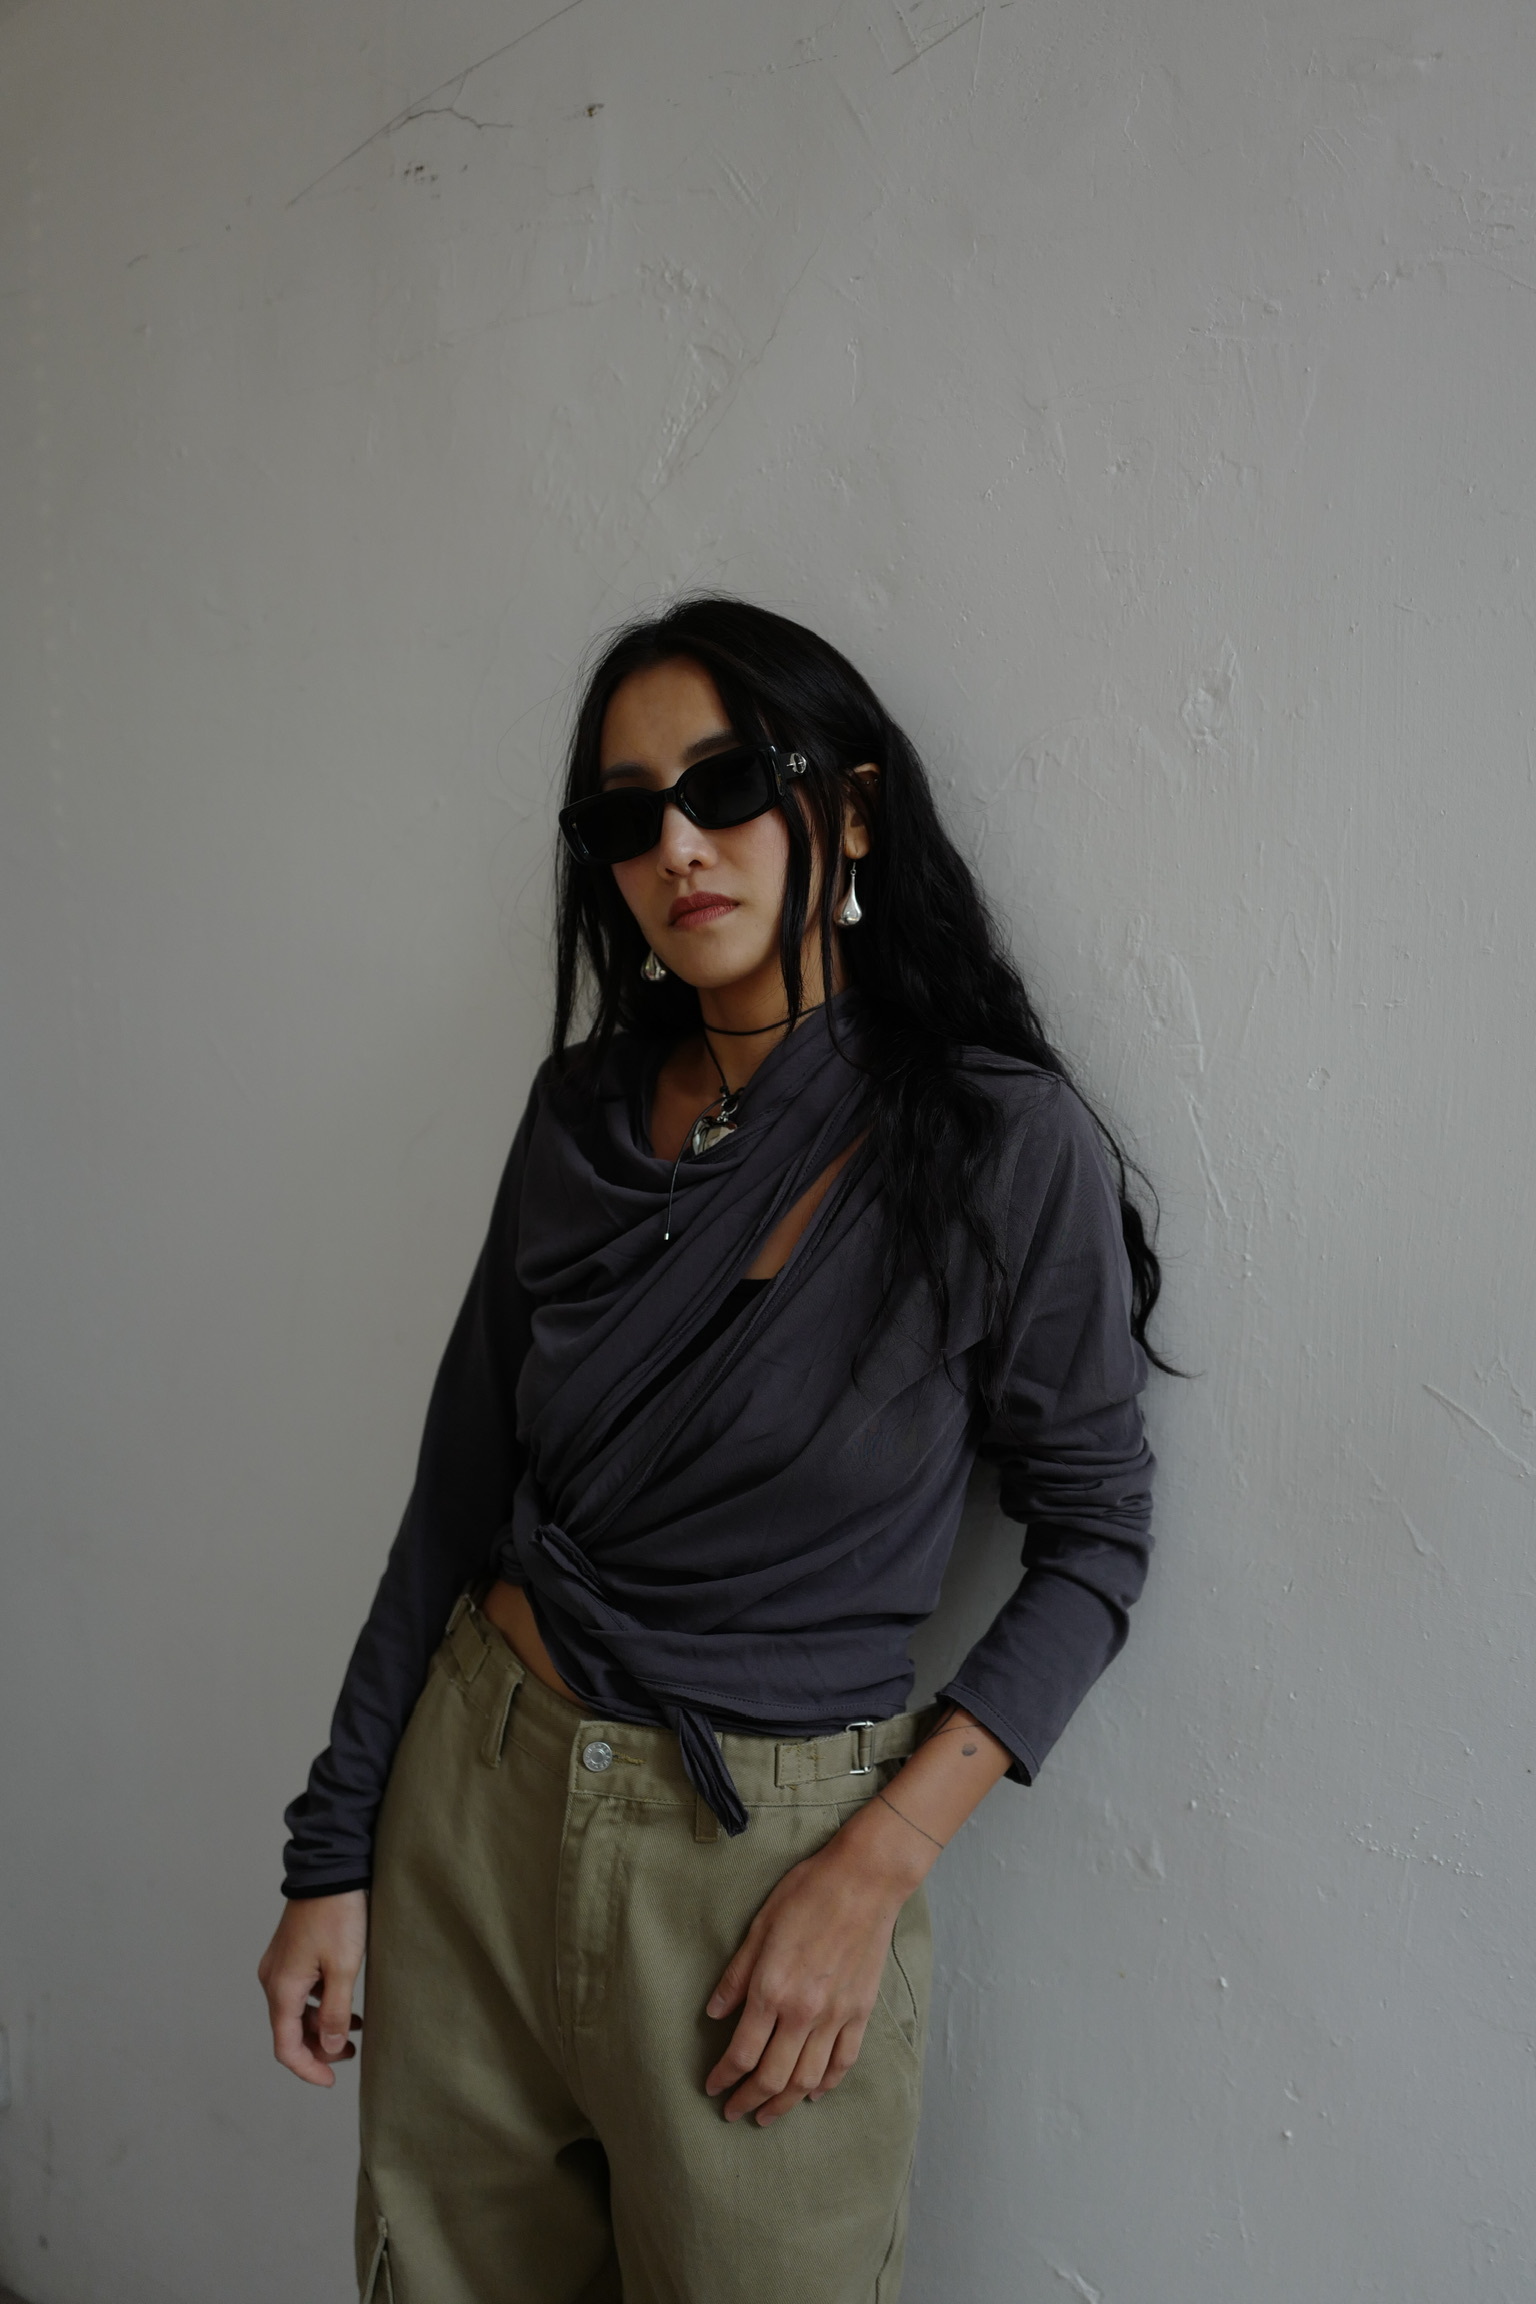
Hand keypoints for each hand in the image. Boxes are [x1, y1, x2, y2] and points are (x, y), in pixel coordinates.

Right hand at [257, 1890, 367, 2086]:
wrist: (330, 1868)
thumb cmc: (339, 1914)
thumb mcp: (344, 1967)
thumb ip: (334, 2013)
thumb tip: (326, 2049)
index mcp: (282, 1988)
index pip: (286, 2047)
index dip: (307, 2069)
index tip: (331, 2081)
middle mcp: (273, 1980)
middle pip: (288, 2031)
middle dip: (317, 2049)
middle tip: (349, 2054)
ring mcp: (279, 1965)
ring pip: (295, 2011)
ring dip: (320, 2026)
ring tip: (354, 2031)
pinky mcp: (290, 1953)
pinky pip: (300, 1991)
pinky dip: (318, 2005)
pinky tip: (344, 2004)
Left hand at [703, 1810, 923, 2127]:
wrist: (863, 1880)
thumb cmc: (806, 1894)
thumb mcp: (759, 1927)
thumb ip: (736, 1976)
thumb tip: (714, 2014)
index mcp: (772, 1990)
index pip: (741, 2053)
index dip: (724, 2078)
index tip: (713, 2088)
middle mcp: (804, 2012)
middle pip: (773, 2076)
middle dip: (750, 2100)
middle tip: (734, 2112)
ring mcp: (836, 2015)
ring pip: (808, 2078)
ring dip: (785, 2103)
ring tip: (768, 2114)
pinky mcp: (861, 2011)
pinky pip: (843, 2061)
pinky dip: (827, 2083)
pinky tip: (814, 2092)